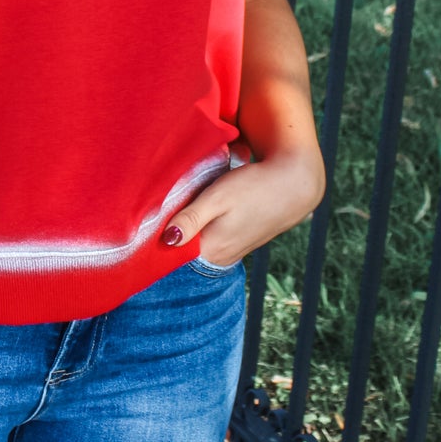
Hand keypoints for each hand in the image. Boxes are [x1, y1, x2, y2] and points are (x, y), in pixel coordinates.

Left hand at [161, 151, 323, 266]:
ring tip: (179, 207)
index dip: (156, 239)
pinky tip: (202, 210)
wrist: (294, 184)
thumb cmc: (254, 187)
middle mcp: (221, 258)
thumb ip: (191, 218)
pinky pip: (211, 239)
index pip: (171, 254)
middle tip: (159, 210)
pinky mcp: (239, 243)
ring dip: (187, 229)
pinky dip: (202, 227)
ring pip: (197, 244)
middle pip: (183, 250)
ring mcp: (231, 252)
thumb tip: (166, 240)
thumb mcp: (217, 198)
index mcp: (211, 250)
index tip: (146, 223)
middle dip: (169, 234)